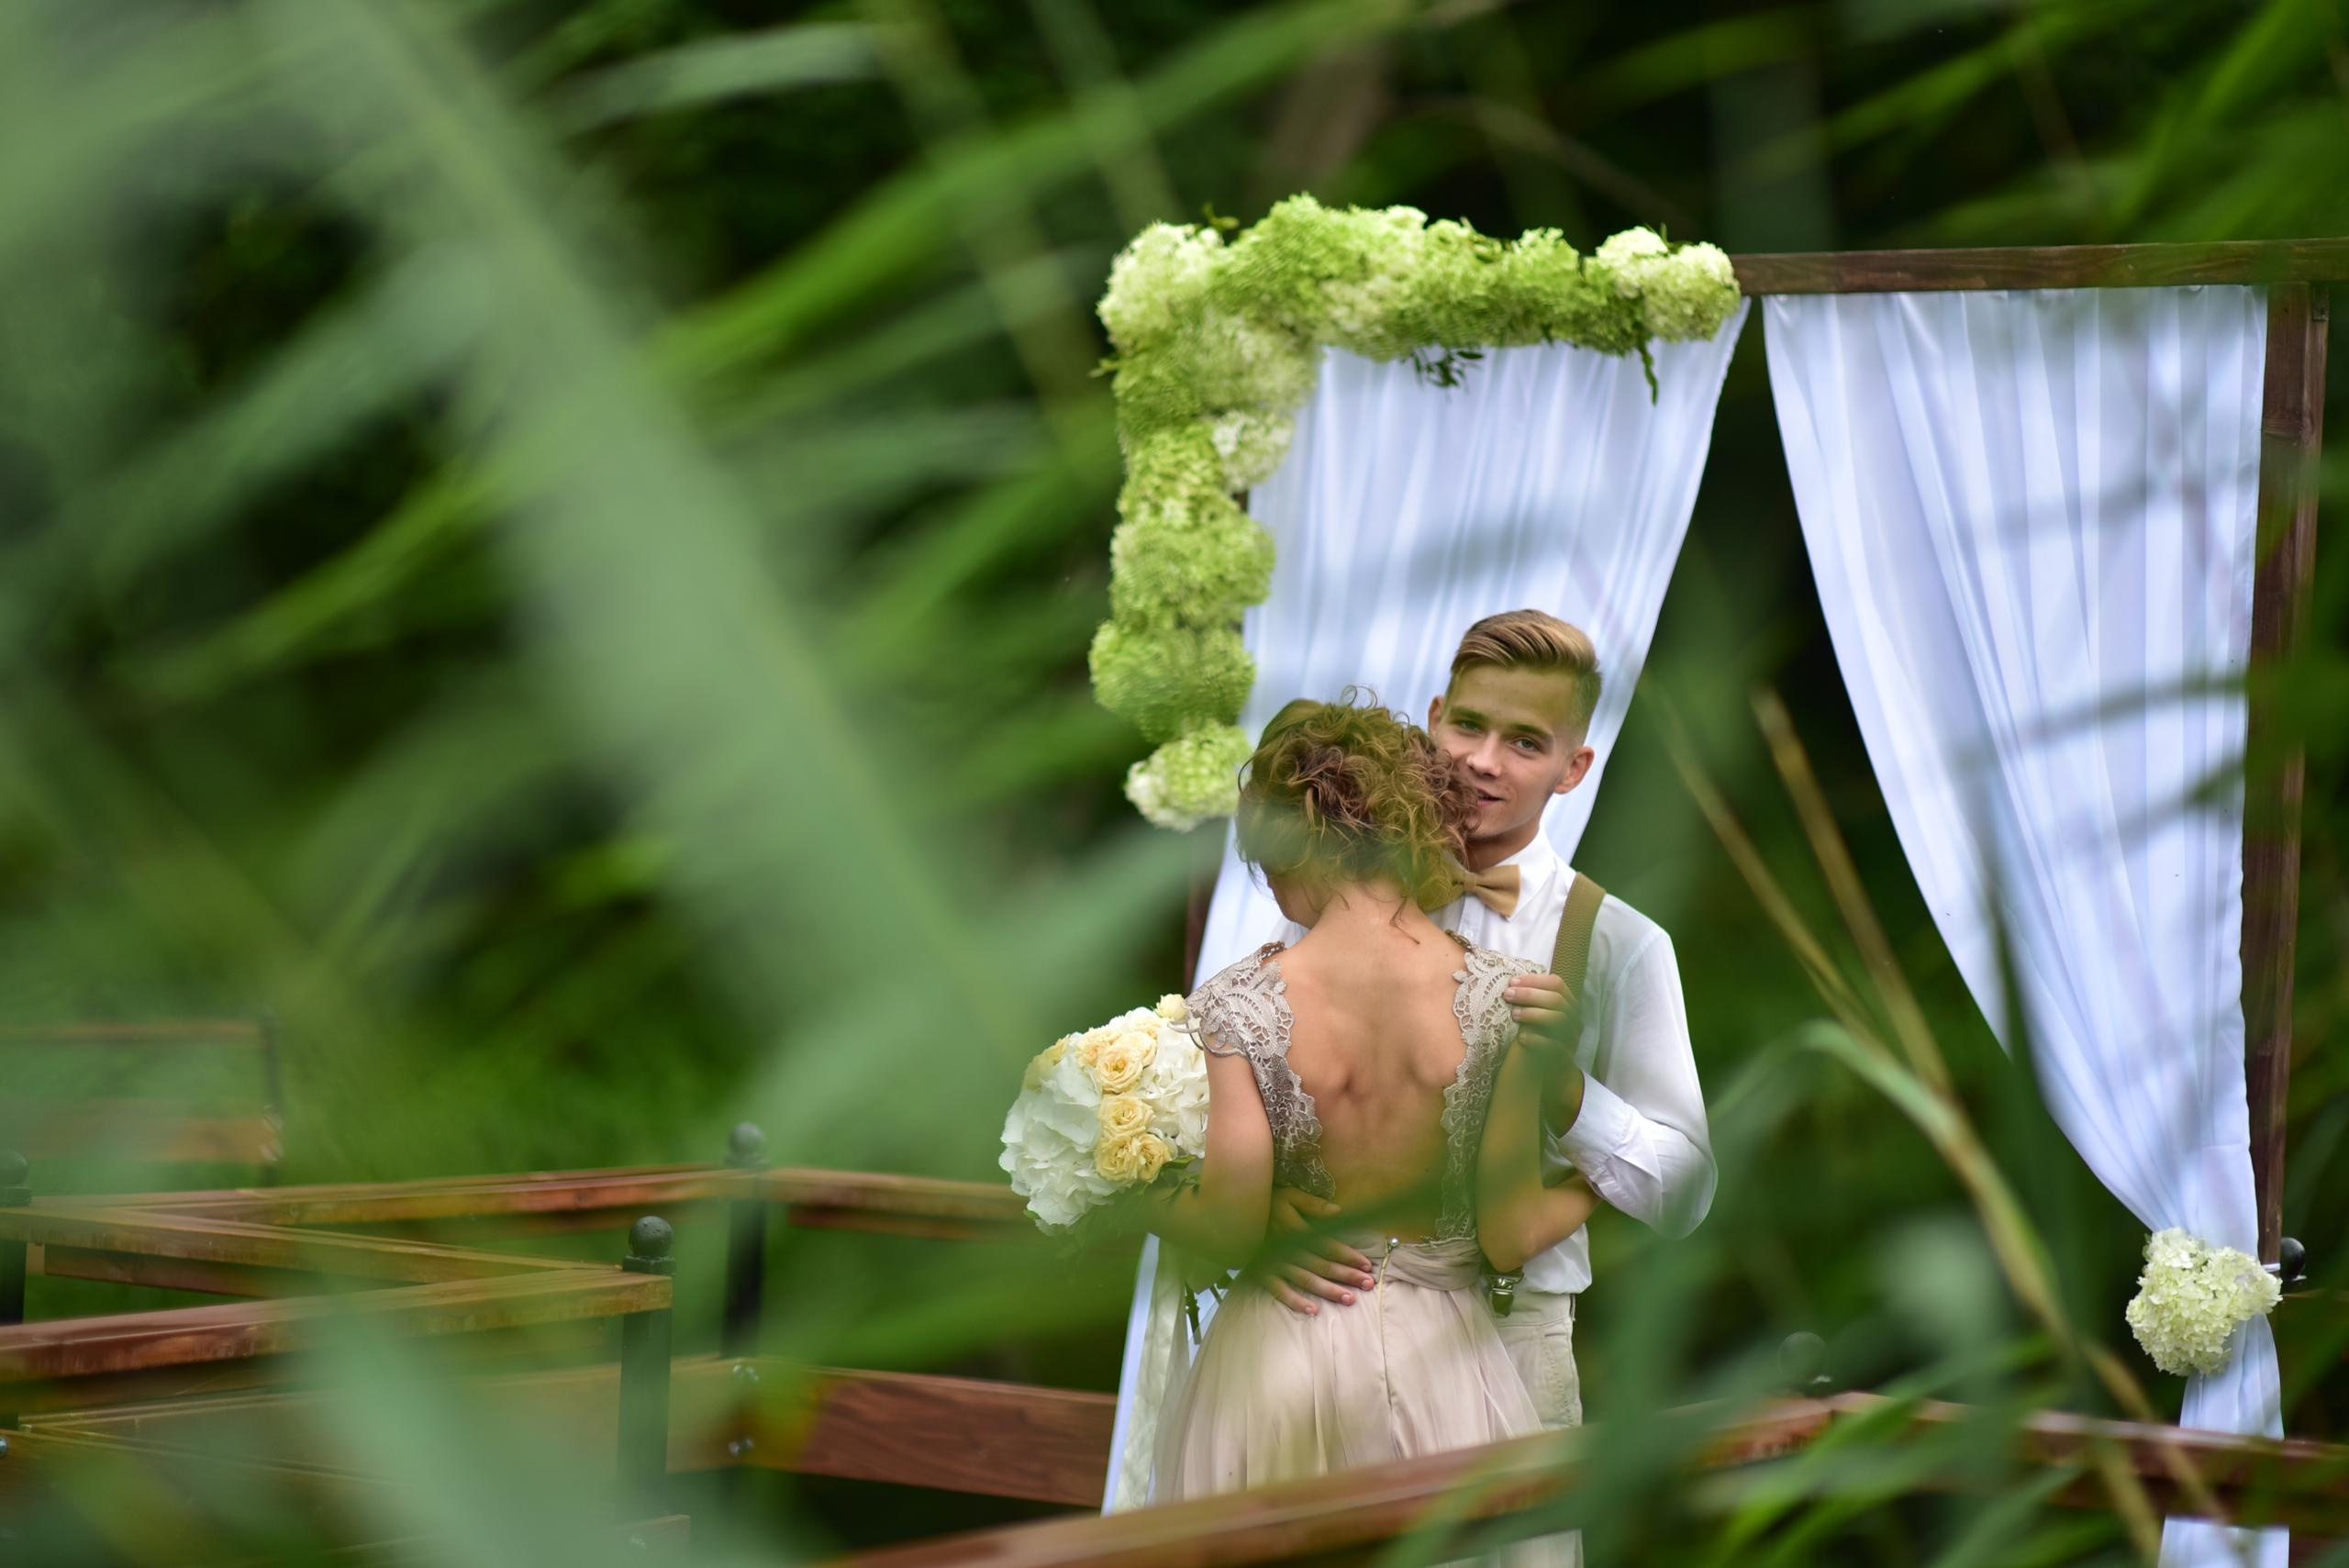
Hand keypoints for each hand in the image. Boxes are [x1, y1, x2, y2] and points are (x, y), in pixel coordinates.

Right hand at [1244, 1189, 1374, 1315]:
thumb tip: (1339, 1212)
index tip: (1367, 1264)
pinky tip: (1312, 1311)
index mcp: (1296, 1229)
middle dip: (1346, 1275)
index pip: (1327, 1244)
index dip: (1348, 1255)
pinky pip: (1279, 1291)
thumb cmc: (1266, 1205)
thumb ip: (1313, 1204)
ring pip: (1306, 1279)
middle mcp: (1287, 1248)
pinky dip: (1295, 1301)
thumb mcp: (1289, 1196)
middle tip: (1368, 1284)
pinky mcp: (1262, 1274)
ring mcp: (1275, 1263)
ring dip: (1328, 1290)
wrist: (1233, 1218)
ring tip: (1349, 1299)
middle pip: (1322, 1264)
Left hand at [1503, 973, 1575, 1054]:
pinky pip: (1555, 1046)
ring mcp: (1572, 1038)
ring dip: (1533, 1014)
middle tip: (1508, 995)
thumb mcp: (1538, 1015)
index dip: (1534, 980)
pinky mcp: (1566, 1057)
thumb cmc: (1540, 1036)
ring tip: (1513, 1015)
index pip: (1557, 984)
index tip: (1512, 982)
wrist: (1552, 1071)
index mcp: (1568, 1004)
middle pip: (1556, 1000)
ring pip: (1558, 1019)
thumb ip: (1532, 1000)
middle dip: (1529, 994)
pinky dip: (1537, 1040)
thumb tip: (1511, 983)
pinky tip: (1521, 1038)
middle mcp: (1574, 1019)